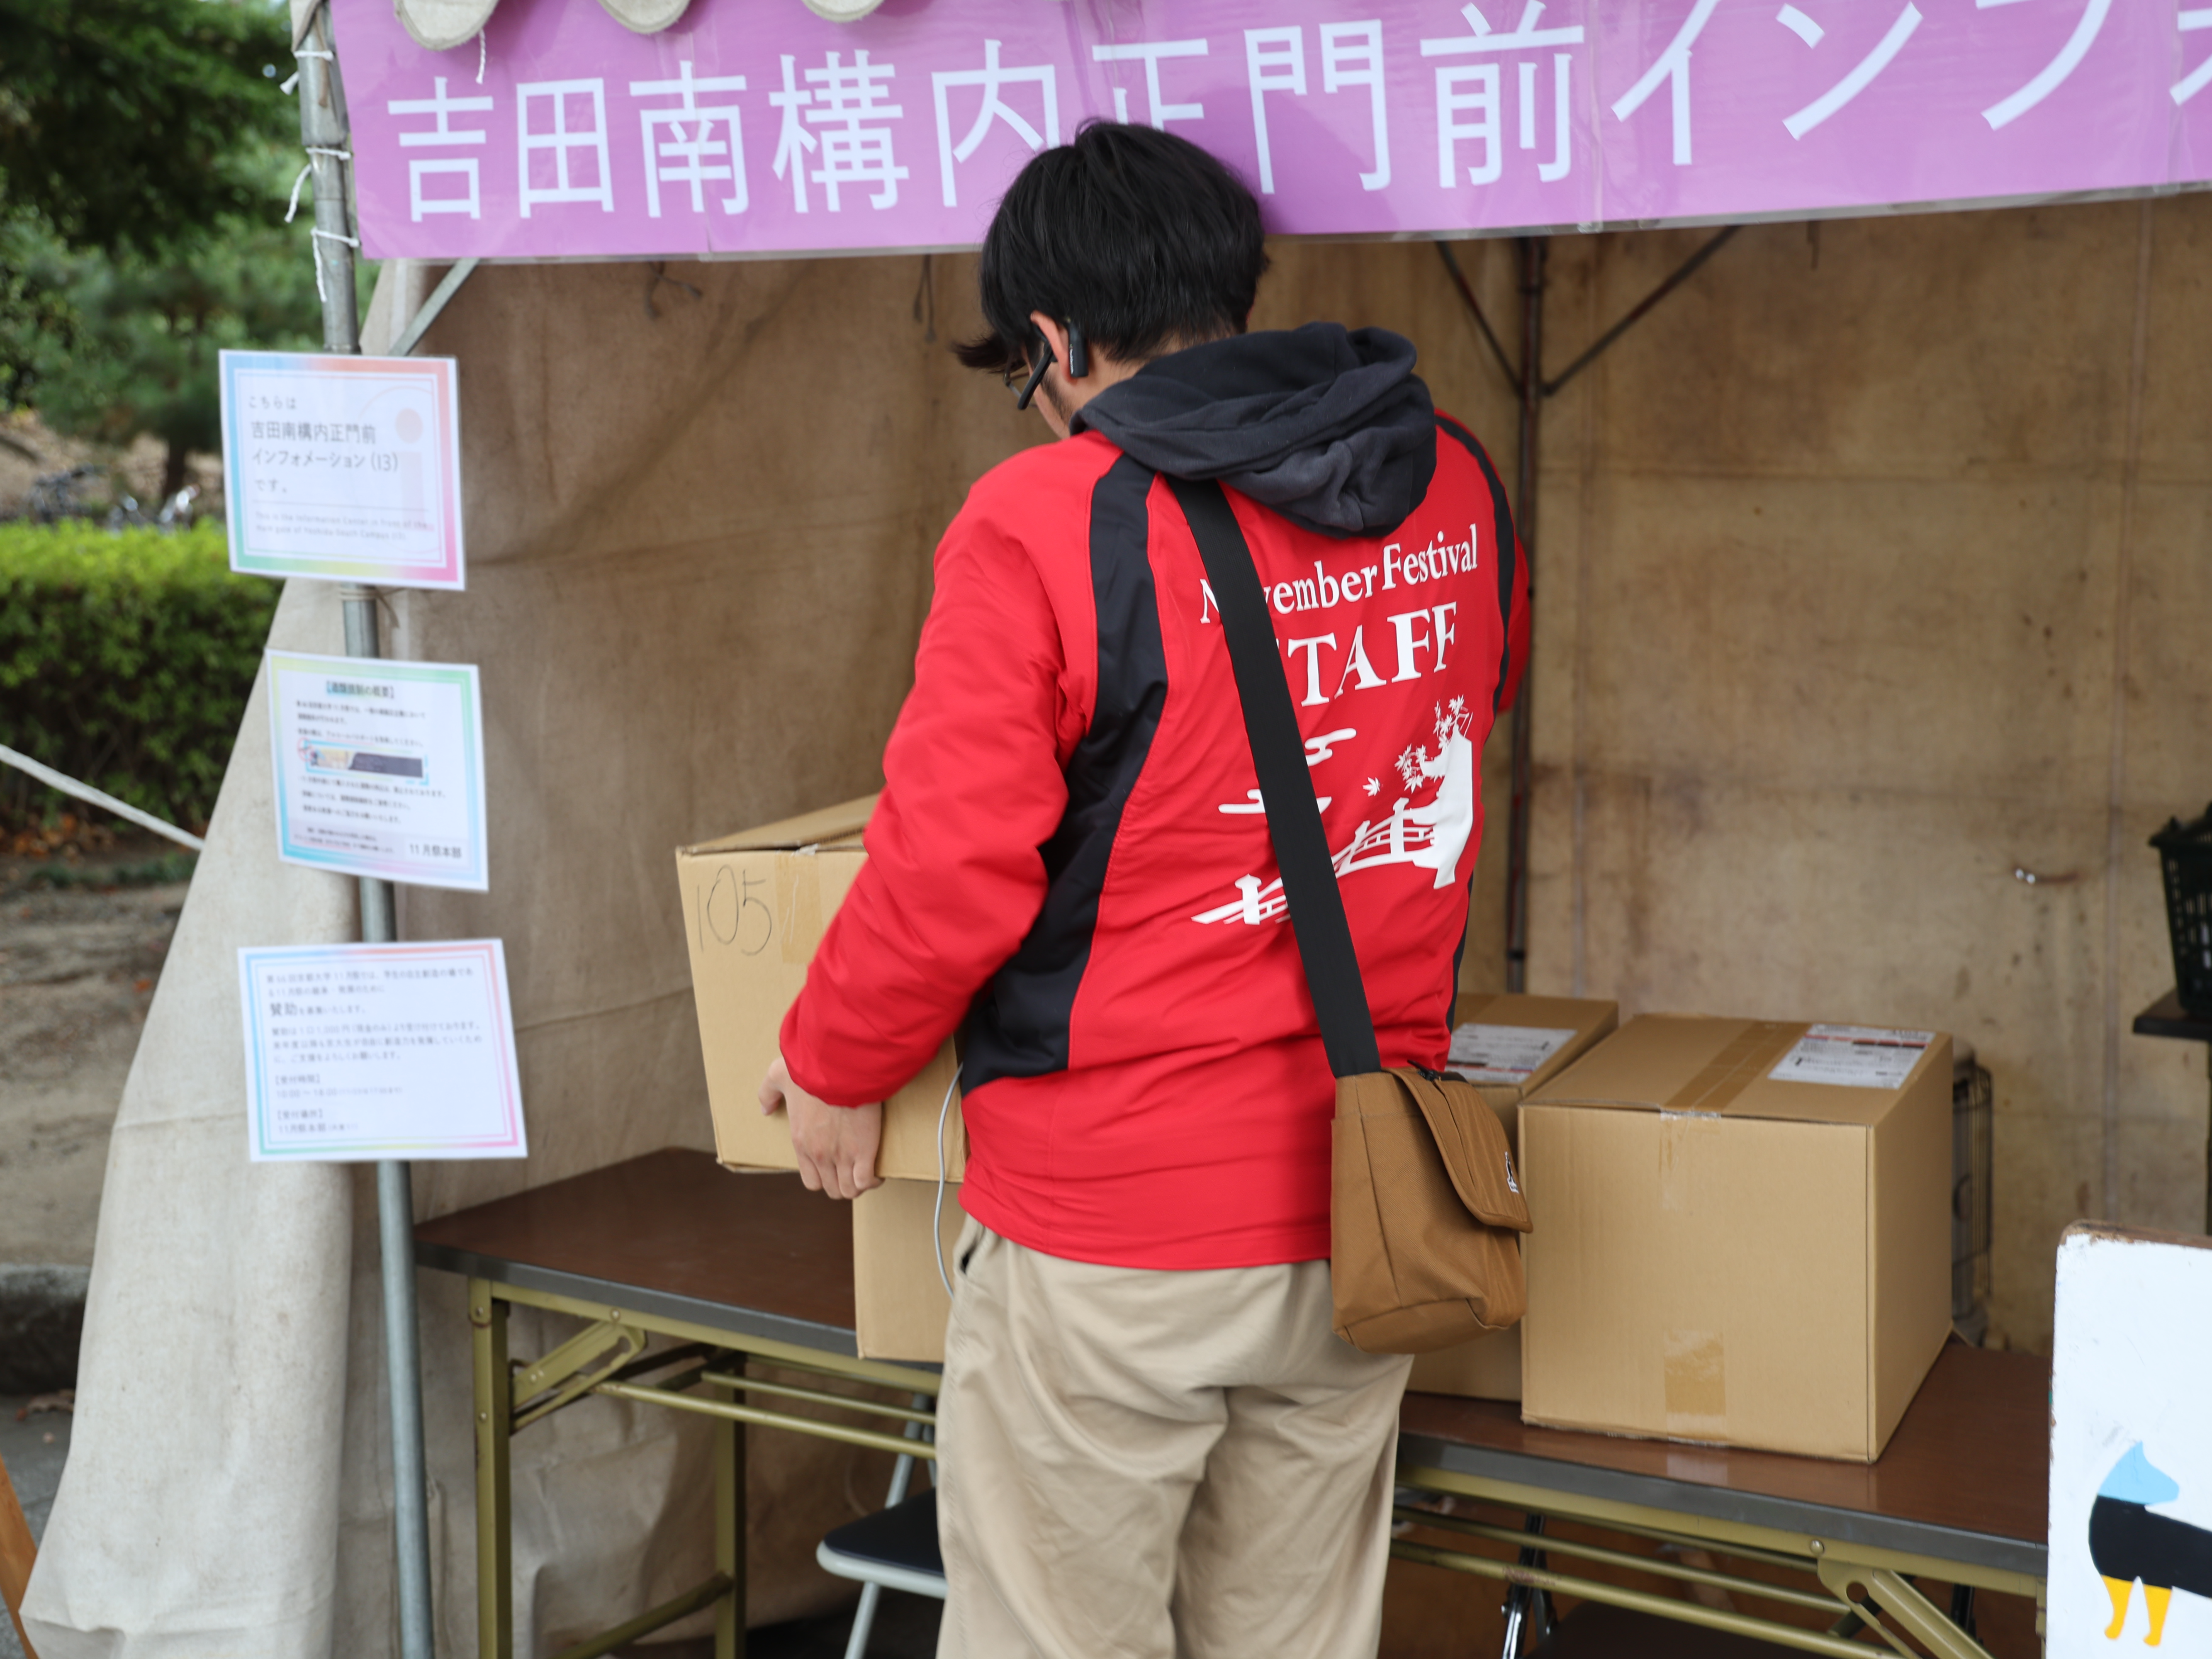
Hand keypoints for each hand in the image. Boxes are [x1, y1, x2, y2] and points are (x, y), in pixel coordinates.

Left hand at [760, 1052, 882, 1200]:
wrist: (841, 1066)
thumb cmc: (811, 1068)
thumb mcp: (777, 1075)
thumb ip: (767, 1093)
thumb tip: (765, 1110)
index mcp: (801, 1142)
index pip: (811, 1181)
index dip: (824, 1178)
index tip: (834, 1167)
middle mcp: (819, 1155)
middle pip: (832, 1189)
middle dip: (843, 1184)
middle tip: (853, 1170)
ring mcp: (841, 1155)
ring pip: (849, 1190)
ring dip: (858, 1184)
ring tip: (866, 1171)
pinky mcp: (863, 1150)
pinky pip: (866, 1180)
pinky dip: (873, 1180)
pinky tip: (877, 1170)